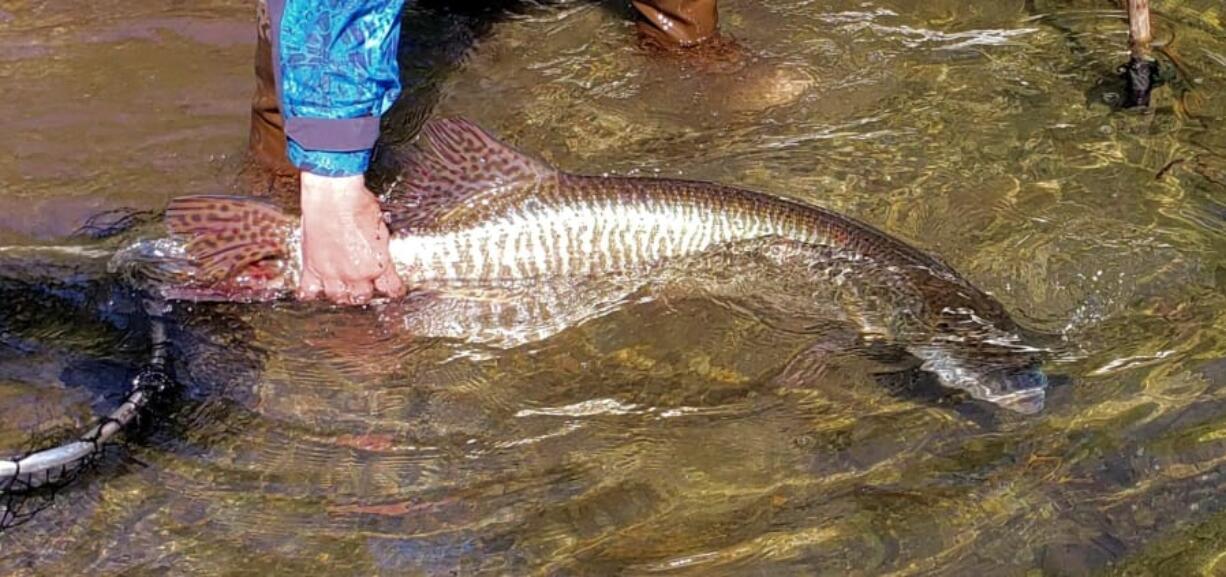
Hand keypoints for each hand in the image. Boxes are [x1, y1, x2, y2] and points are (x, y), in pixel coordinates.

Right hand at [298, 172, 404, 303]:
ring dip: (340, 294)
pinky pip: (309, 291)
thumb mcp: (380, 226)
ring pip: (337, 298)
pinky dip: (311, 292)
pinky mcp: (311, 269)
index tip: (393, 291)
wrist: (332, 198)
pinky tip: (314, 289)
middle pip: (362, 296)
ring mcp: (332, 273)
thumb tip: (378, 248)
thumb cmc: (357, 204)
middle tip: (363, 288)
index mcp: (378, 264)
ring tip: (341, 289)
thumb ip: (379, 245)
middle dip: (363, 293)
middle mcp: (356, 274)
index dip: (392, 290)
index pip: (390, 288)